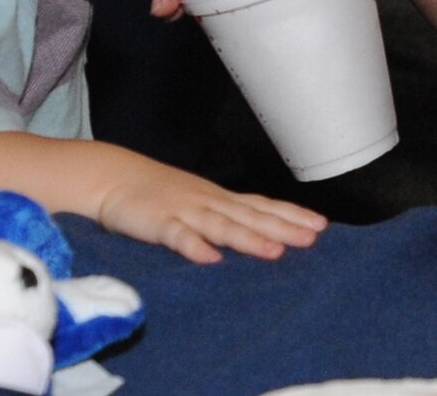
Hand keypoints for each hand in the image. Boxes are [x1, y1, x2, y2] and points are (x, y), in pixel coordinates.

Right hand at [97, 158, 326, 263]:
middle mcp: (210, 202)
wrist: (114, 177)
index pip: (263, 206)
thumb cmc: (160, 193)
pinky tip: (210, 258)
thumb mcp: (199, 202)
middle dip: (284, 227)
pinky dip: (194, 247)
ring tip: (276, 252)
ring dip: (249, 239)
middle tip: (313, 238)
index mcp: (221, 199)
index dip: (292, 215)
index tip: (322, 225)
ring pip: (223, 226)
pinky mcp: (158, 223)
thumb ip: (226, 216)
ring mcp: (185, 211)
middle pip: (252, 216)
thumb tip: (261, 230)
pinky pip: (178, 236)